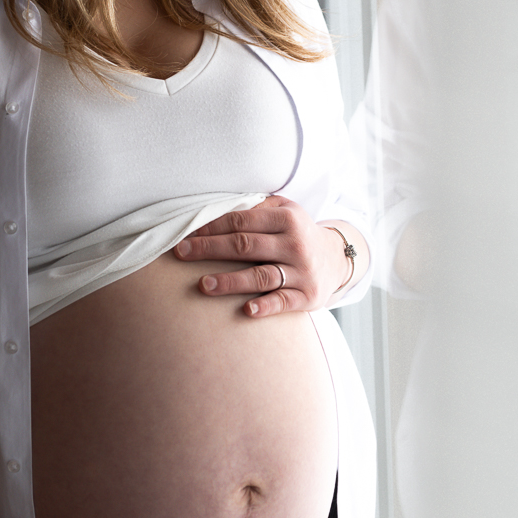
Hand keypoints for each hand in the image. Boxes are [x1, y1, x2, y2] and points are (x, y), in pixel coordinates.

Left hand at [173, 195, 360, 316]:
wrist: (336, 260)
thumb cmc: (298, 234)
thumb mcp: (286, 211)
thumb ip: (257, 208)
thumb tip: (218, 211)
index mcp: (287, 219)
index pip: (242, 221)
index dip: (212, 227)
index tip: (186, 234)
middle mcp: (295, 243)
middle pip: (245, 246)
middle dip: (210, 249)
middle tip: (181, 253)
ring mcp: (302, 271)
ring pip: (261, 275)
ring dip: (230, 281)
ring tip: (204, 284)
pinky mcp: (308, 296)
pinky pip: (283, 301)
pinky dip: (266, 305)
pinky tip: (247, 309)